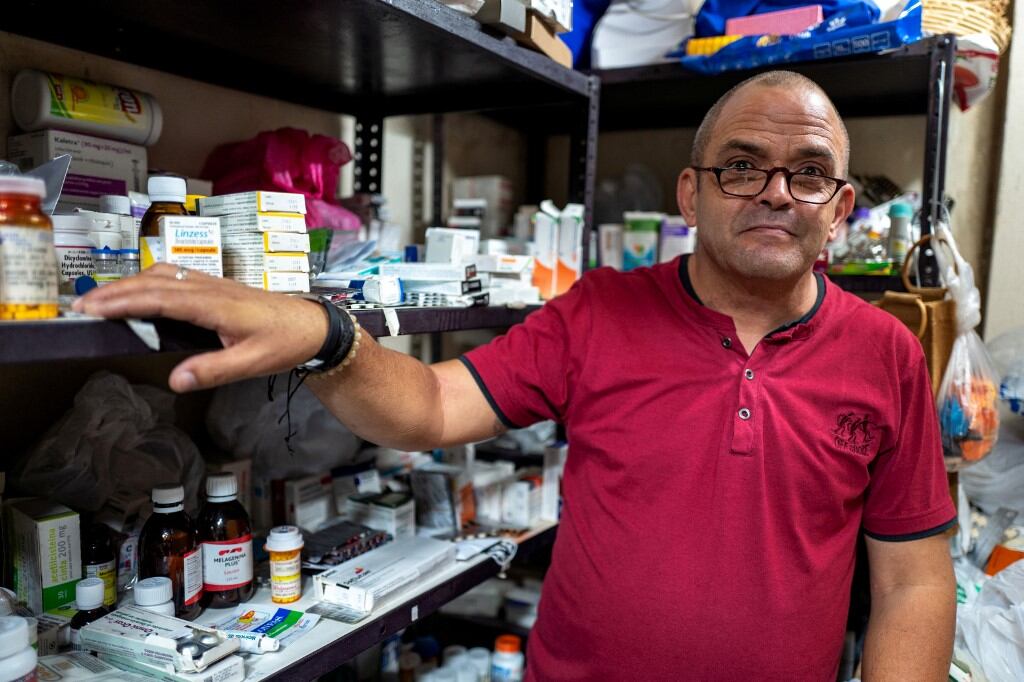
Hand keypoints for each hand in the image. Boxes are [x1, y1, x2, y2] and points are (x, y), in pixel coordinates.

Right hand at [72, 264, 327, 392]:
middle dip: (114, 291)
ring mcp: (212, 284)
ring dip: (129, 283)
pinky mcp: (215, 286)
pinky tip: (137, 290)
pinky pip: (174, 276)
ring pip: (162, 274)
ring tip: (100, 299)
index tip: (92, 308)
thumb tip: (174, 380)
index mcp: (215, 305)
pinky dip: (147, 281)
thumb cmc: (284, 343)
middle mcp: (209, 288)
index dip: (122, 302)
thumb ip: (212, 371)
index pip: (159, 298)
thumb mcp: (251, 363)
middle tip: (80, 306)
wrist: (312, 325)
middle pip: (153, 282)